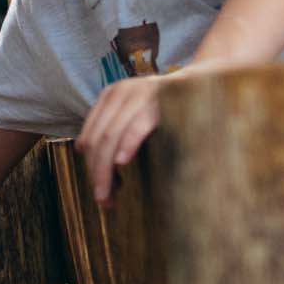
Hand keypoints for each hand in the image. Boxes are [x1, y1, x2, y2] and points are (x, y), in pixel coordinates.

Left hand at [73, 75, 165, 204]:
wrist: (203, 83)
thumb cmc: (167, 106)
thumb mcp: (133, 113)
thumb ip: (112, 128)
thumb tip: (80, 150)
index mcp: (110, 96)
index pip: (89, 137)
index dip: (90, 166)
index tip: (99, 189)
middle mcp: (120, 92)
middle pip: (98, 140)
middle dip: (97, 173)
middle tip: (102, 200)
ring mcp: (138, 95)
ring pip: (111, 137)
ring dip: (107, 170)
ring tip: (110, 194)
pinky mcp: (157, 101)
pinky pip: (136, 127)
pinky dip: (127, 145)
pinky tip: (122, 162)